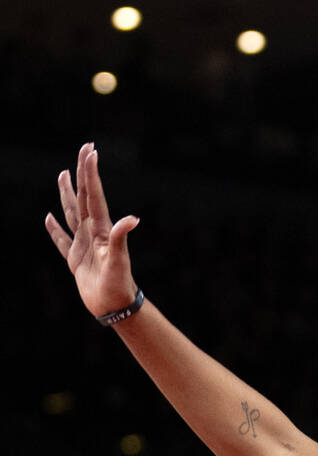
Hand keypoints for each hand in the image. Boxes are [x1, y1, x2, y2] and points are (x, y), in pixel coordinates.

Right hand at [45, 143, 140, 316]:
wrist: (115, 306)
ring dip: (67, 193)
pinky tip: (48, 217)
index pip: (94, 196)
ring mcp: (83, 244)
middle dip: (84, 173)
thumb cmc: (118, 285)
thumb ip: (120, 239)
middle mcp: (92, 232)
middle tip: (84, 149)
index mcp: (101, 229)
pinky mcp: (75, 259)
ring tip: (64, 174)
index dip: (91, 174)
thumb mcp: (119, 262)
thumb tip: (132, 219)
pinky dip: (54, 228)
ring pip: (71, 212)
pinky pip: (61, 240)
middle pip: (84, 197)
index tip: (90, 152)